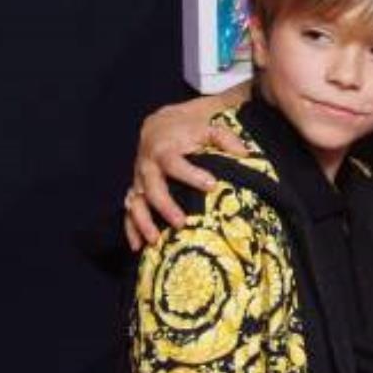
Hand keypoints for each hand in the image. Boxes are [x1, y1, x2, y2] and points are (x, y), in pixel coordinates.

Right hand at [123, 93, 250, 251]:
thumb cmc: (189, 130)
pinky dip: (131, 228)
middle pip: (151, 187)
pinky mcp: (136, 190)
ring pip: (135, 201)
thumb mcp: (208, 127)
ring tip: (155, 241)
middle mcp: (147, 165)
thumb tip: (243, 154)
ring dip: (143, 222)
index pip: (174, 163)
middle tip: (181, 224)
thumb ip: (225, 139)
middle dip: (164, 206)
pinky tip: (138, 246)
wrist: (161, 125)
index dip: (190, 174)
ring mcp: (139, 180)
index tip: (210, 185)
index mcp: (164, 149)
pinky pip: (129, 210)